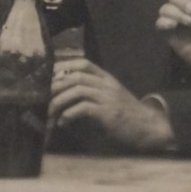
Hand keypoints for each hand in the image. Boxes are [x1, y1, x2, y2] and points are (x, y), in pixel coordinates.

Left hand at [49, 57, 173, 149]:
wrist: (148, 128)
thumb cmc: (127, 115)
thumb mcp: (110, 99)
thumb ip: (93, 93)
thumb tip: (66, 96)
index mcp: (107, 79)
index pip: (84, 63)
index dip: (64, 66)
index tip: (48, 76)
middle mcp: (107, 85)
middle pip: (76, 76)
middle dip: (56, 86)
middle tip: (42, 98)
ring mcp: (109, 98)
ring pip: (77, 90)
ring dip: (59, 101)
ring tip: (49, 113)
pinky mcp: (109, 113)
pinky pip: (84, 108)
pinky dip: (69, 114)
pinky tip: (63, 123)